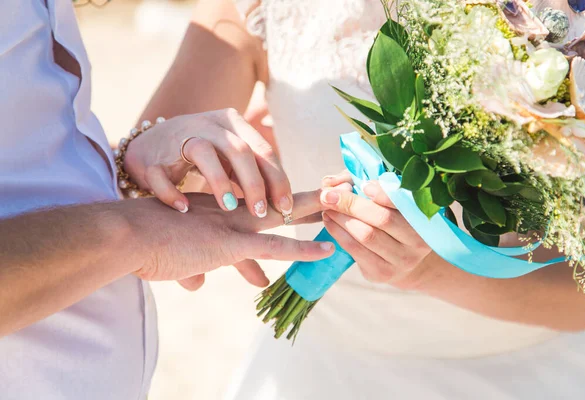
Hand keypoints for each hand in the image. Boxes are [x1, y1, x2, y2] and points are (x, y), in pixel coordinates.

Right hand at [124, 108, 292, 217]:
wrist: (150, 147)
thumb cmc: (203, 158)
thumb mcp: (232, 161)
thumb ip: (255, 177)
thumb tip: (289, 207)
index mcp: (233, 125)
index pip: (263, 150)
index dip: (277, 179)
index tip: (287, 207)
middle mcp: (208, 126)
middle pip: (238, 150)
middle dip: (253, 182)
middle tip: (261, 212)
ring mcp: (178, 137)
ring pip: (202, 152)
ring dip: (218, 182)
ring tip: (229, 208)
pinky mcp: (151, 157)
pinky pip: (162, 173)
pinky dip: (172, 192)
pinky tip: (185, 208)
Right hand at [133, 189, 331, 290]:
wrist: (128, 235)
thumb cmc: (149, 241)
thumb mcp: (180, 250)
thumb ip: (197, 266)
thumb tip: (200, 286)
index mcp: (225, 207)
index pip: (265, 197)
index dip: (289, 193)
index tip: (312, 189)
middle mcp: (234, 209)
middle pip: (283, 196)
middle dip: (314, 191)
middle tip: (344, 182)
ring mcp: (235, 224)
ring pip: (286, 213)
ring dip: (318, 211)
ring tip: (347, 206)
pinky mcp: (230, 243)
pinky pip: (275, 246)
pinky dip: (303, 249)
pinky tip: (326, 250)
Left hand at [320, 171, 431, 286]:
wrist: (403, 259)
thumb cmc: (391, 218)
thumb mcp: (384, 198)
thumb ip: (362, 183)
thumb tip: (331, 182)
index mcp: (424, 218)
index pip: (406, 204)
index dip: (385, 194)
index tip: (364, 185)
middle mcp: (418, 241)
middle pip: (382, 219)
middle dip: (352, 204)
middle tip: (329, 194)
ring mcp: (401, 260)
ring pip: (366, 235)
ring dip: (341, 218)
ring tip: (326, 207)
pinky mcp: (382, 273)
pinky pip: (355, 250)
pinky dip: (338, 233)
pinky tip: (329, 222)